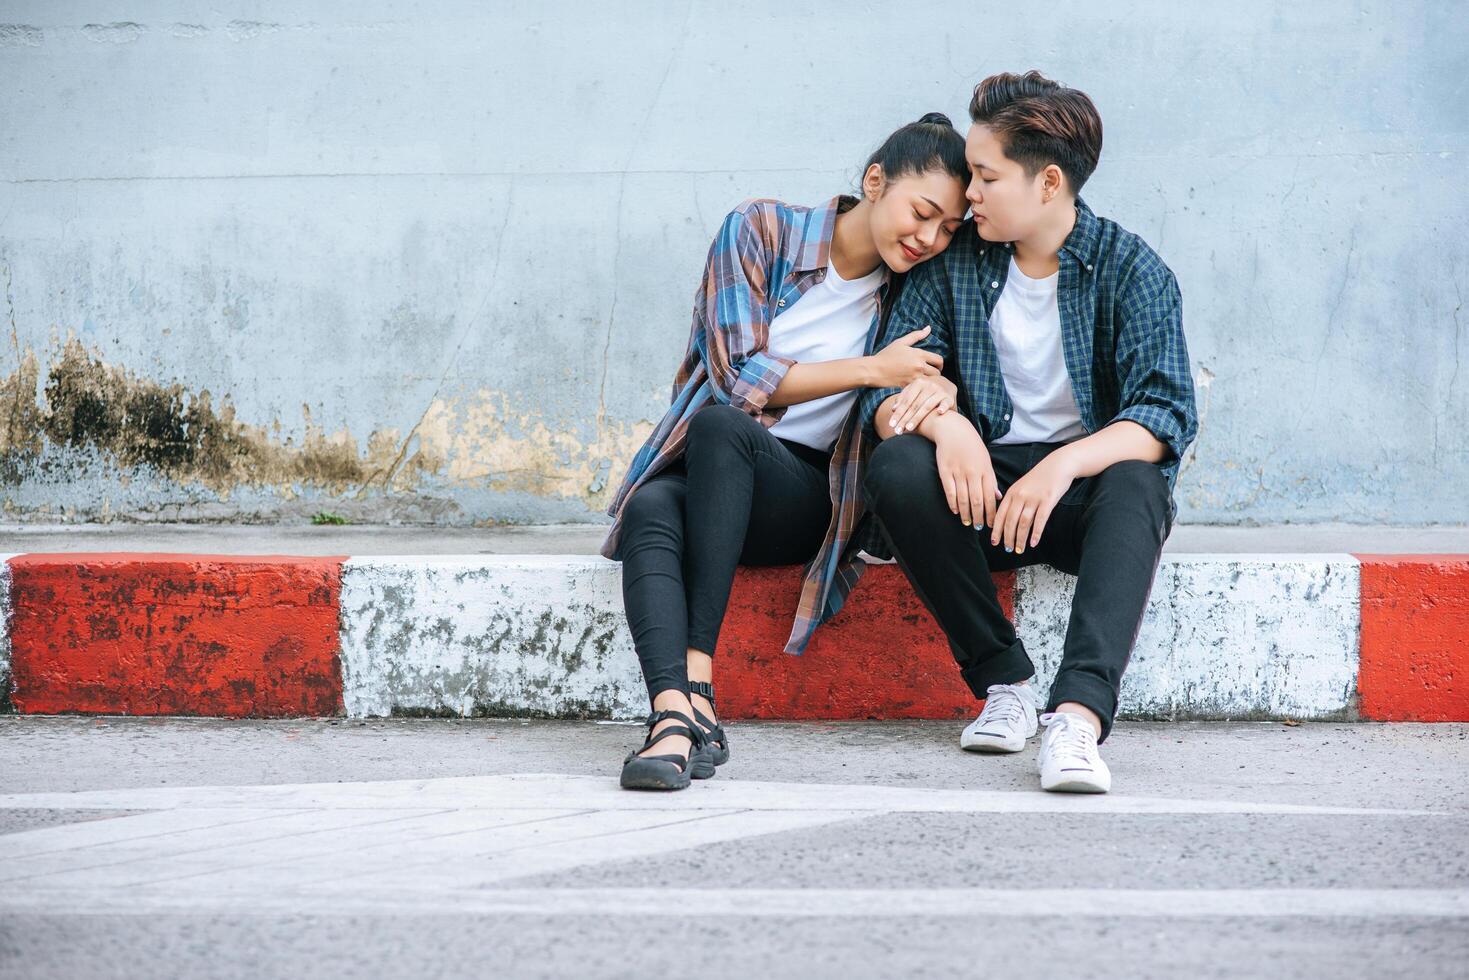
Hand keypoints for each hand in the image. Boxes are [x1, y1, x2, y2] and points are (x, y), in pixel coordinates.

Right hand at [868, 326, 942, 387]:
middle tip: (931, 375)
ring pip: (931, 383)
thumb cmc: (886, 355)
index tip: (936, 366)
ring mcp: (914, 378)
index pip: (939, 360)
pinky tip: (918, 388)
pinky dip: (921, 388)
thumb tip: (928, 328)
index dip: (940, 364)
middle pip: (937, 373)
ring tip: (926, 382)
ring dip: (930, 383)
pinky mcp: (909, 387)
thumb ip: (916, 335)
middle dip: (935, 374)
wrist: (874, 370)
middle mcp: (919, 366)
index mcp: (919, 354)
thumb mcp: (900, 342)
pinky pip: (921, 389)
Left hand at [887, 374, 957, 434]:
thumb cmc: (926, 391)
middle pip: (914, 405)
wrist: (946, 384)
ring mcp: (939, 391)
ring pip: (927, 406)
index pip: (906, 401)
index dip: (898, 413)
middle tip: (898, 431)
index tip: (891, 425)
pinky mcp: (949, 398)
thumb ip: (904, 398)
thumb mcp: (914, 390)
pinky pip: (946, 403)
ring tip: (909, 429)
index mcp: (918, 383)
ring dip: (917, 418)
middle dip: (905, 419)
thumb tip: (893, 409)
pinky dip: (943, 407)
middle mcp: (929, 386)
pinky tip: (939, 412)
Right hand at [931, 413, 1001, 529]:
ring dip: (966, 513)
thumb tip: (998, 497)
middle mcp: (973, 472)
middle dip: (979, 517)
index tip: (991, 524)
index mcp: (985, 470)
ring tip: (967, 522)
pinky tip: (955, 511)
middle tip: (978, 527)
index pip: (990, 497)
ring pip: (963, 498)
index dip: (991, 513)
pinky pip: (949, 491)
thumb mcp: (986, 461)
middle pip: (977, 501)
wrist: (953, 430)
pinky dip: (953, 503)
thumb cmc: (972, 446)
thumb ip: (991, 480)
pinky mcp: (945, 471)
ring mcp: (958, 472)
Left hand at [991, 452, 1076, 553]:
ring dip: (1020, 538)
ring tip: (1019, 549)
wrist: (1058, 465)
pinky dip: (1036, 533)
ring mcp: (1034, 498)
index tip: (994, 542)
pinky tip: (1034, 543)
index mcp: (1012, 493)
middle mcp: (1020, 496)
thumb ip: (1014, 501)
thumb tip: (1008, 521)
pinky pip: (1040, 520)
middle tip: (1007, 549)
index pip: (1000, 514)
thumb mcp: (1022, 486)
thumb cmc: (1040, 478)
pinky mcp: (1047, 501)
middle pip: (1010, 521)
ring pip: (1023, 523)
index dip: (996, 530)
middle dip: (1007, 537)